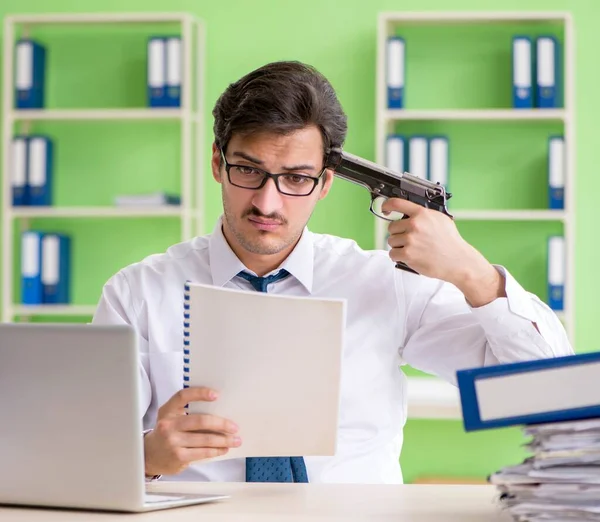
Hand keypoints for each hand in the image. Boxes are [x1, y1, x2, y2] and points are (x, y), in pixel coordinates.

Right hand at [144, 387, 240, 475]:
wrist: (150, 456)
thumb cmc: (167, 433)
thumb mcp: (171, 418)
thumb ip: (188, 412)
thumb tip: (219, 411)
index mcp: (168, 410)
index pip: (183, 396)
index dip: (199, 393)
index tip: (216, 395)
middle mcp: (168, 425)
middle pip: (200, 421)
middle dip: (221, 424)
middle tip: (235, 426)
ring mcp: (173, 442)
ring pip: (205, 439)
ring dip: (224, 440)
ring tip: (235, 440)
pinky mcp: (178, 457)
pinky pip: (203, 452)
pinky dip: (216, 450)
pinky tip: (224, 448)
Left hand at [382, 198, 504, 305]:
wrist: (458, 260)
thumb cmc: (451, 242)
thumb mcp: (441, 219)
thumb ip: (424, 214)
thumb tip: (410, 211)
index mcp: (422, 214)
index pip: (397, 203)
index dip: (387, 205)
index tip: (385, 208)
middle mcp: (415, 225)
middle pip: (391, 227)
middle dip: (398, 233)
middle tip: (409, 239)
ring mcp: (410, 240)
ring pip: (391, 241)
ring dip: (398, 246)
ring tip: (412, 249)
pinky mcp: (407, 254)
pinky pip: (392, 254)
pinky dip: (398, 257)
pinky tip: (408, 256)